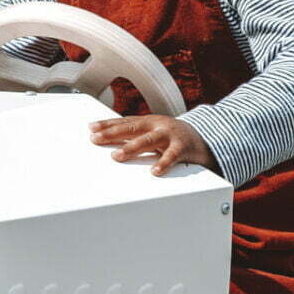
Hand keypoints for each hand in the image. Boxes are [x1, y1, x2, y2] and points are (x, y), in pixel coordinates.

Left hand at [89, 114, 213, 176]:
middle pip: (132, 128)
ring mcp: (169, 135)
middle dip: (113, 133)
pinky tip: (154, 171)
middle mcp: (157, 126)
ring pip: (149, 141)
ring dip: (132, 148)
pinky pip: (172, 156)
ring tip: (117, 156)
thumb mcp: (152, 131)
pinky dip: (163, 163)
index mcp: (148, 122)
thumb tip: (108, 140)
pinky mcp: (183, 147)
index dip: (108, 124)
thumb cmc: (171, 137)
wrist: (202, 138)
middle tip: (96, 139)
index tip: (91, 128)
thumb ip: (134, 135)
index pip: (124, 122)